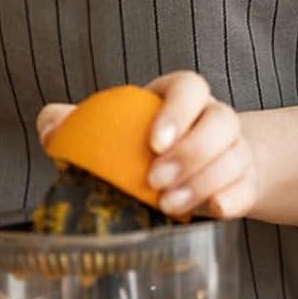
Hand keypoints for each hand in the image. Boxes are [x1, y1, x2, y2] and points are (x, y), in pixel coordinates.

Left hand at [38, 71, 255, 218]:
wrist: (194, 170)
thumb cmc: (144, 145)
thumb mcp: (114, 130)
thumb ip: (77, 123)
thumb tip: (50, 126)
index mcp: (181, 96)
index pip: (190, 87)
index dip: (177, 111)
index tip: (154, 142)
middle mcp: (214, 117)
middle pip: (221, 121)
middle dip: (190, 153)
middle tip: (154, 181)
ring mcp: (235, 149)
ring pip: (234, 157)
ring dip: (203, 182)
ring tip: (168, 206)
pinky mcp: (245, 181)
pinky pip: (247, 188)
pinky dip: (234, 199)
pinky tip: (216, 211)